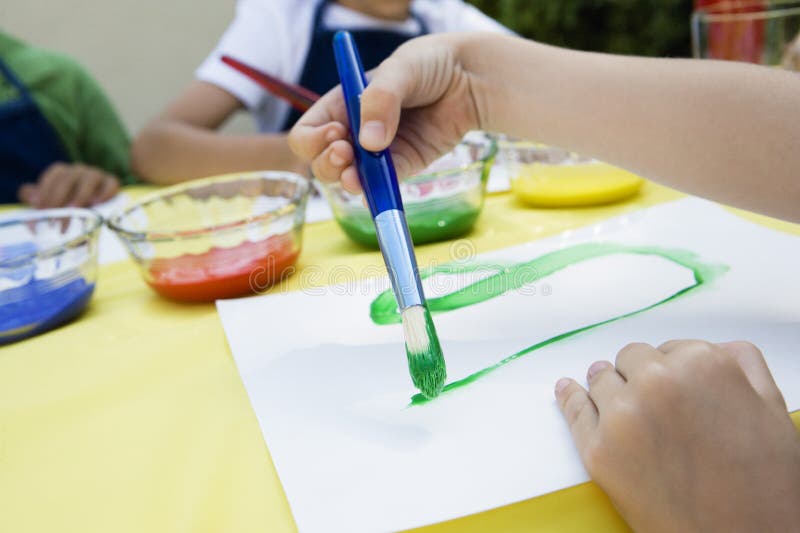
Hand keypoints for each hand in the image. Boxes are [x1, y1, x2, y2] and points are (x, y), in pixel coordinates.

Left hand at [18, 162, 119, 207]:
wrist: (97, 211)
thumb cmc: (69, 206)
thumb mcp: (50, 201)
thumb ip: (35, 196)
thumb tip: (31, 198)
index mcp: (63, 171)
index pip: (52, 178)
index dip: (45, 193)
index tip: (40, 210)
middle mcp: (79, 170)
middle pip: (68, 180)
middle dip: (59, 199)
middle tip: (55, 218)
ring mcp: (97, 174)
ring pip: (89, 180)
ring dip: (80, 195)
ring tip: (74, 209)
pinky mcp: (112, 182)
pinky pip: (110, 184)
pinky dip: (104, 192)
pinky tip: (97, 203)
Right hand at [288, 34, 483, 192]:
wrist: (470, 78)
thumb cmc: (429, 64)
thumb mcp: (401, 70)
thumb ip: (381, 99)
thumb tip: (369, 143)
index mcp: (341, 105)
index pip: (308, 132)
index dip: (313, 139)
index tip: (335, 134)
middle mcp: (354, 132)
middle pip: (321, 161)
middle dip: (328, 163)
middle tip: (346, 153)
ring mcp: (377, 153)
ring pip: (348, 179)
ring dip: (348, 181)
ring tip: (356, 176)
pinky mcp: (403, 167)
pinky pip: (382, 187)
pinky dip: (376, 194)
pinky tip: (375, 194)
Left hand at [555, 340, 799, 532]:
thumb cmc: (763, 486)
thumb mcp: (771, 409)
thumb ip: (741, 364)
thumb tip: (715, 348)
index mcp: (702, 365)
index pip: (670, 348)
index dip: (674, 370)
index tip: (676, 387)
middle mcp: (657, 383)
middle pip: (632, 359)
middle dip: (642, 376)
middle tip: (658, 406)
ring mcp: (622, 416)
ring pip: (602, 379)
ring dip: (612, 387)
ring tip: (623, 404)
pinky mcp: (598, 450)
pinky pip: (574, 409)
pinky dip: (570, 397)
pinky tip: (567, 389)